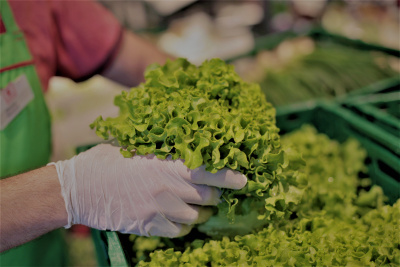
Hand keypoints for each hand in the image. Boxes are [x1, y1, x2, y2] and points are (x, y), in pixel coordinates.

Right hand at [49, 144, 246, 237]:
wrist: (78, 189)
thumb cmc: (106, 161)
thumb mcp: (134, 146)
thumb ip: (162, 148)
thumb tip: (184, 142)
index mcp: (166, 165)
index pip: (209, 171)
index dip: (231, 176)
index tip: (244, 180)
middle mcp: (168, 189)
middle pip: (210, 197)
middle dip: (214, 195)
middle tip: (208, 189)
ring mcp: (160, 211)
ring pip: (197, 217)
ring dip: (199, 211)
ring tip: (188, 202)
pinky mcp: (151, 227)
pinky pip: (180, 231)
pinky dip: (183, 224)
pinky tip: (173, 214)